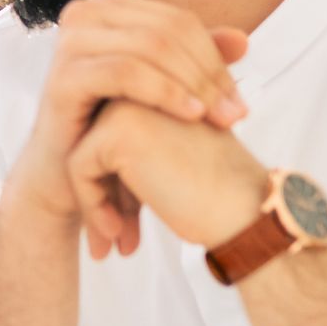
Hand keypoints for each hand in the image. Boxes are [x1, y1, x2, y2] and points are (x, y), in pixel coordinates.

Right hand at [5, 0, 248, 232]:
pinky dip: (165, 91)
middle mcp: (84, 14)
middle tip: (238, 114)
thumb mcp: (162, 90)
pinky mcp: (63, 76)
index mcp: (108, 8)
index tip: (240, 102)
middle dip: (209, 73)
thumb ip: (195, 61)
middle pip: (168, 30)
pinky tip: (191, 115)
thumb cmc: (113, 128)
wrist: (67, 176)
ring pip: (150, 46)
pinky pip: (126, 72)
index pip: (179, 21)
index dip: (216, 58)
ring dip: (194, 83)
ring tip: (221, 119)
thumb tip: (242, 40)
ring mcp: (69, 42)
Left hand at [66, 99, 267, 259]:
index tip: (126, 218)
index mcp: (157, 88)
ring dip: (93, 201)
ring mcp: (127, 103)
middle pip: (92, 141)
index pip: (109, 134)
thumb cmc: (216, 193)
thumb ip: (132, 154)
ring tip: (115, 239)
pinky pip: (78, 168)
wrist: (248, 212)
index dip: (114, 180)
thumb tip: (85, 170)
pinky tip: (116, 233)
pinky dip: (91, 204)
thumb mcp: (170, 160)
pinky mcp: (117, 131)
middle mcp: (141, 86)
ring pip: (80, 153)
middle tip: (116, 233)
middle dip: (100, 191)